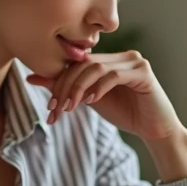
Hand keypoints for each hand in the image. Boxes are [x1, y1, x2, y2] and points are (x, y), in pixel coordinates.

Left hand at [26, 51, 180, 140]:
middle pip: (84, 63)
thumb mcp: (89, 100)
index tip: (49, 106)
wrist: (154, 130)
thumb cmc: (126, 114)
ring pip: (96, 68)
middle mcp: (122, 55)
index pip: (77, 63)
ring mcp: (134, 61)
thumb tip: (32, 78)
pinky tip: (90, 102)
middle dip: (65, 86)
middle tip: (55, 109)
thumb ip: (67, 87)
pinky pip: (114, 75)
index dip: (59, 81)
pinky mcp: (143, 72)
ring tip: (69, 107)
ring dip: (78, 89)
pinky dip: (99, 88)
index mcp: (109, 59)